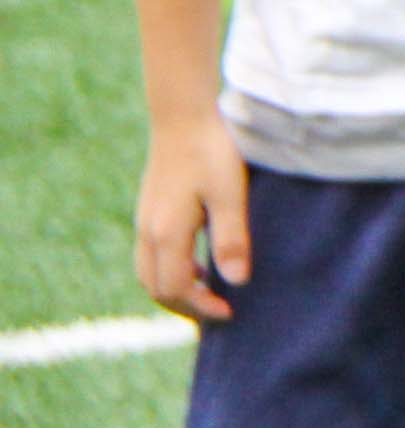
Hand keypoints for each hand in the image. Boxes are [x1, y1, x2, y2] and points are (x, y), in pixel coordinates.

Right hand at [133, 111, 247, 323]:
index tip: (230, 312)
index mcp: (167, 233)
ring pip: (149, 274)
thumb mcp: (230, 193)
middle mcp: (148, 232)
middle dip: (185, 306)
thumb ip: (231, 237)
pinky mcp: (149, 211)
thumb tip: (237, 281)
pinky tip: (198, 264)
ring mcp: (145, 221)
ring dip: (175, 290)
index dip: (201, 307)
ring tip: (208, 294)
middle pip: (156, 288)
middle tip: (218, 312)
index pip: (176, 288)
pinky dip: (170, 271)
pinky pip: (151, 256)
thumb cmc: (212, 151)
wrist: (183, 115)